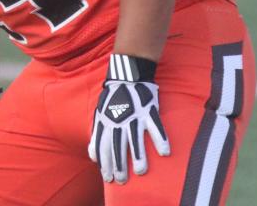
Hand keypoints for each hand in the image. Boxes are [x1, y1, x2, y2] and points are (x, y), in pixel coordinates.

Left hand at [88, 54, 169, 182]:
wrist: (127, 76)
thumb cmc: (113, 99)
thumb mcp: (100, 114)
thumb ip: (97, 135)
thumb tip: (92, 156)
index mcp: (106, 121)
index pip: (103, 146)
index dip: (105, 163)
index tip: (108, 178)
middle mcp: (119, 120)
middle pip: (118, 146)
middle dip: (118, 164)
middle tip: (121, 180)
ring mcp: (135, 116)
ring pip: (136, 139)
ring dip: (138, 156)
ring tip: (140, 172)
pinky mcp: (149, 110)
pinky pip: (156, 127)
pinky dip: (161, 139)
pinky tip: (164, 152)